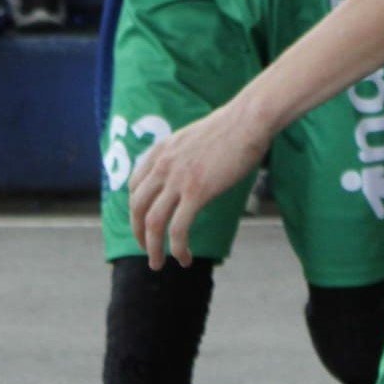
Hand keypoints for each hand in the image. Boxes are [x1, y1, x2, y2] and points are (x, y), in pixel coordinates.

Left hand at [129, 104, 269, 269]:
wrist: (249, 119)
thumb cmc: (232, 126)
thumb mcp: (195, 137)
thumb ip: (183, 155)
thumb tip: (189, 170)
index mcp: (162, 150)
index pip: (134, 185)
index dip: (135, 209)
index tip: (144, 223)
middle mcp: (163, 165)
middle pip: (137, 207)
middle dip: (139, 233)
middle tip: (147, 250)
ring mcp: (178, 179)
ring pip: (152, 223)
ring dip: (152, 249)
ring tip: (158, 264)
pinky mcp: (197, 192)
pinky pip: (178, 229)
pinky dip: (178, 248)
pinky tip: (185, 258)